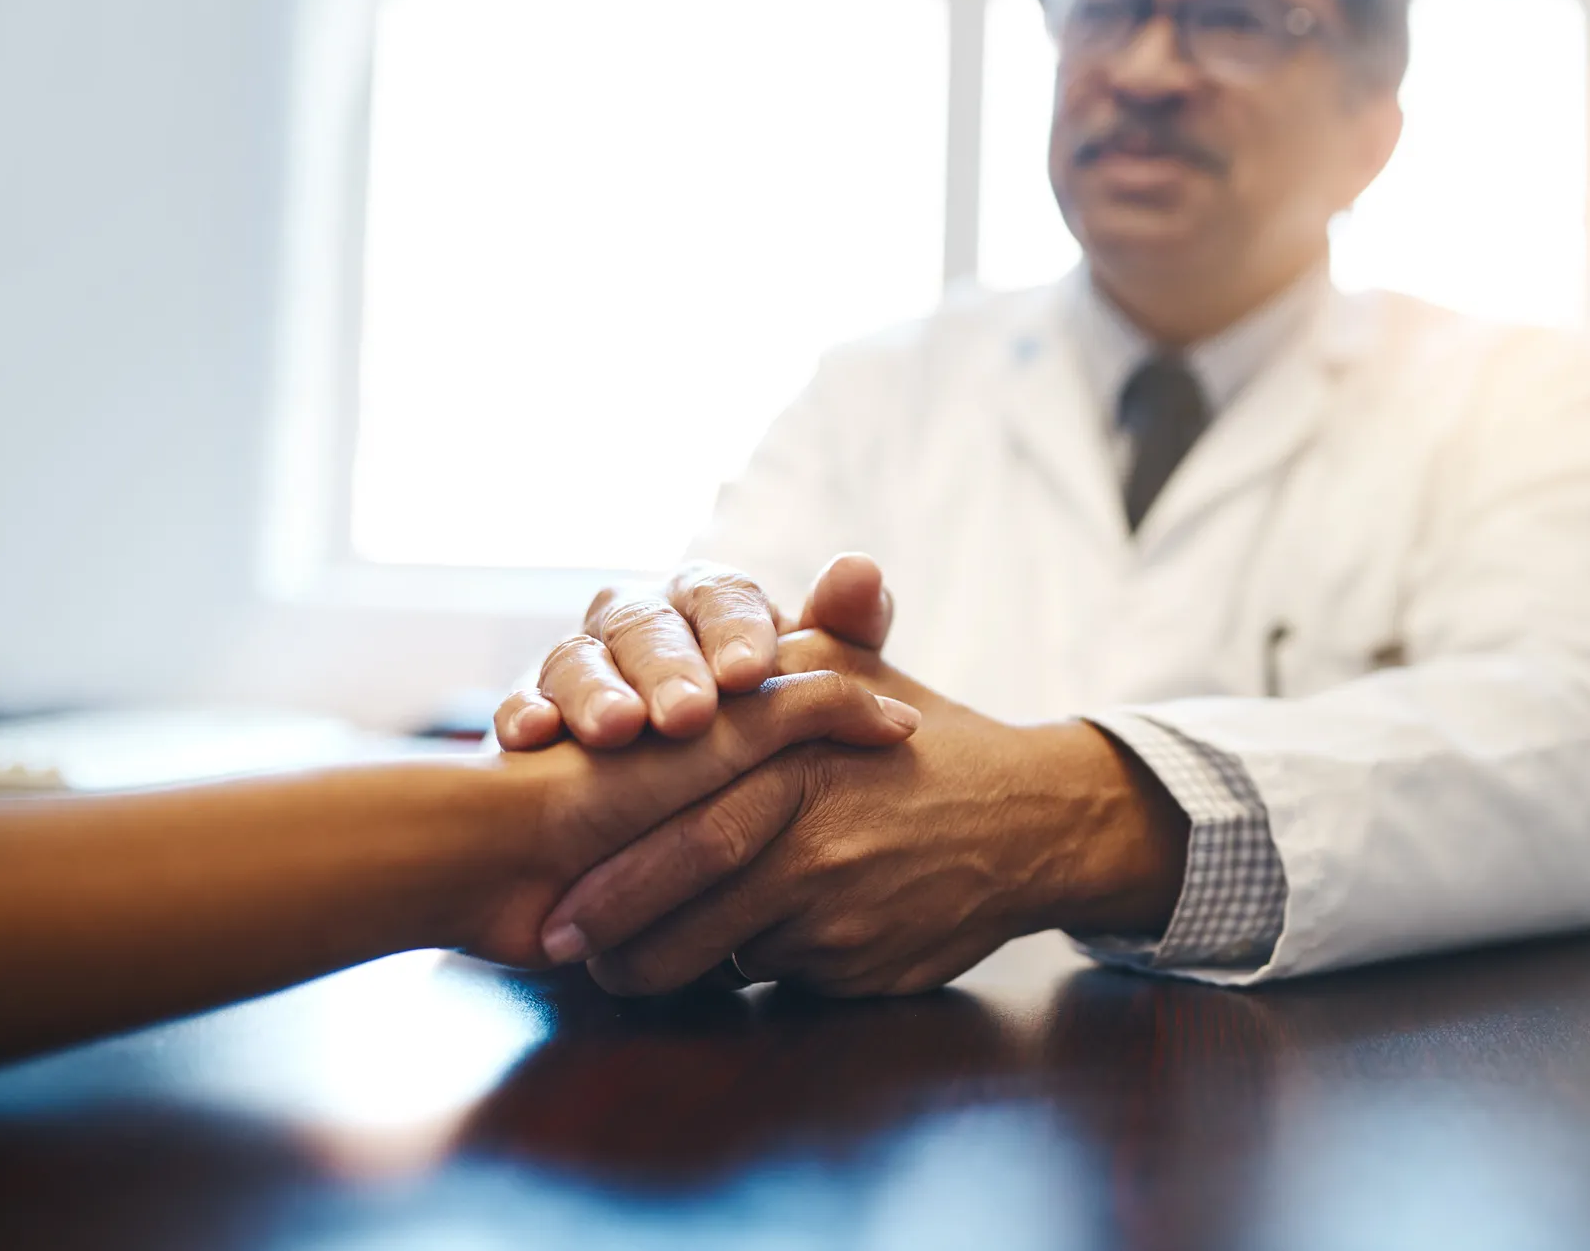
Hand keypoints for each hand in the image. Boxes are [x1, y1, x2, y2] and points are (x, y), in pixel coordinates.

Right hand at [495, 553, 895, 751]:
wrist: (682, 788)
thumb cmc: (763, 726)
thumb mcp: (812, 685)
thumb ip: (844, 632)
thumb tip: (860, 571)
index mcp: (709, 601)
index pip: (723, 595)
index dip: (736, 630)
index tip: (750, 674)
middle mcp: (640, 618)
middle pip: (648, 626)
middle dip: (668, 669)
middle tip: (688, 718)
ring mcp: (579, 659)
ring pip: (579, 658)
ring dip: (595, 692)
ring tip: (616, 731)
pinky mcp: (531, 706)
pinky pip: (521, 702)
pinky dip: (524, 713)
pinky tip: (532, 735)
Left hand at [536, 633, 1192, 996]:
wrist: (1034, 819)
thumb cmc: (918, 741)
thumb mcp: (851, 673)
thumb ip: (772, 644)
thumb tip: (691, 612)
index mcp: (802, 760)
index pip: (689, 823)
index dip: (616, 866)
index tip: (554, 888)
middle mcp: (822, 836)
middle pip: (694, 897)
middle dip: (617, 929)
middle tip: (562, 941)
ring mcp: (847, 909)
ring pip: (727, 951)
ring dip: (668, 962)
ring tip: (622, 960)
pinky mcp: (867, 967)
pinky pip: (780, 976)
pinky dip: (749, 967)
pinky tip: (736, 950)